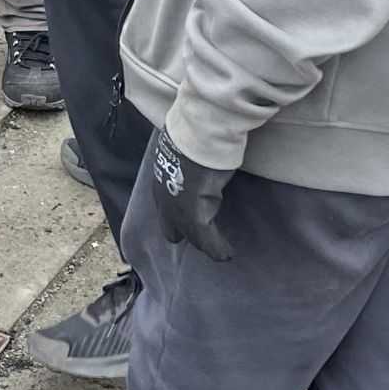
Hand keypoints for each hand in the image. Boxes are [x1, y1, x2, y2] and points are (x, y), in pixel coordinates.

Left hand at [149, 129, 233, 260]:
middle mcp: (164, 198)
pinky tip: (227, 255)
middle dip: (185, 232)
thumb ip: (187, 160)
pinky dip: (218, 249)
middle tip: (205, 235)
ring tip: (219, 250)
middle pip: (172, 228)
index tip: (194, 217)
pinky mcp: (193, 216)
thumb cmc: (195, 136)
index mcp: (161, 180)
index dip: (177, 215)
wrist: (199, 134)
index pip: (165, 207)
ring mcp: (176, 209)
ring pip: (191, 236)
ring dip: (205, 242)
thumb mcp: (185, 150)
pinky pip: (206, 240)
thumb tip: (198, 151)